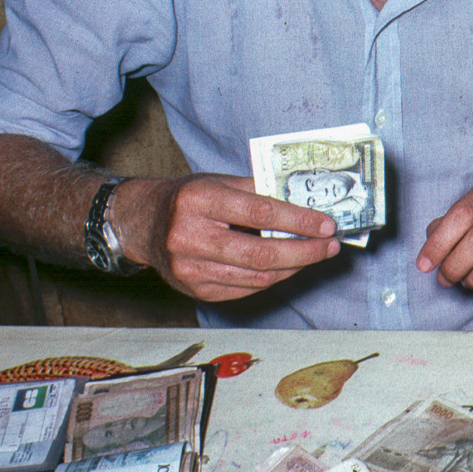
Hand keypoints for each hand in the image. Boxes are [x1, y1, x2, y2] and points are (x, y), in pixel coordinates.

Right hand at [115, 174, 340, 301]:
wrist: (142, 223)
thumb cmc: (188, 198)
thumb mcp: (219, 182)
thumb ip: (259, 192)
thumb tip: (307, 205)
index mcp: (198, 200)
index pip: (260, 212)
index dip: (299, 221)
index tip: (327, 224)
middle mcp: (189, 236)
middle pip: (261, 254)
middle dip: (304, 252)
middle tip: (330, 246)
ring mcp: (189, 268)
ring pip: (256, 277)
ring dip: (293, 267)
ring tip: (314, 255)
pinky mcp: (193, 289)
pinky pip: (245, 288)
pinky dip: (272, 278)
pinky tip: (287, 266)